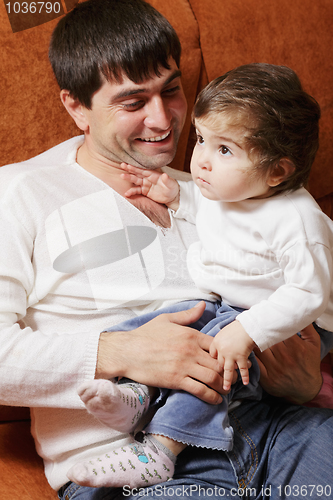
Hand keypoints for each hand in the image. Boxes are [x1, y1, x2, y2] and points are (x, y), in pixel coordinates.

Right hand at [96, 302, 226, 404]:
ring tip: (226, 390)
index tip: (227, 360)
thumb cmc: (145, 334)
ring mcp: (184, 366)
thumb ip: (187, 315)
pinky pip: (199, 389)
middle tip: (232, 377)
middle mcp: (190, 350)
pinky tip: (216, 399)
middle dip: (228, 371)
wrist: (127, 351)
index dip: (224, 354)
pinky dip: (211, 396)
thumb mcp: (167, 319)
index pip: (216, 345)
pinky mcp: (176, 380)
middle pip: (217, 363)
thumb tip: (202, 305)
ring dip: (223, 385)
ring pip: (212, 377)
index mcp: (190, 334)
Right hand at [120, 163, 179, 208]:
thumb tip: (165, 175)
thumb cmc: (172, 187)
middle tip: (123, 165)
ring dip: (129, 178)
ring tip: (122, 176)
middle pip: (138, 172)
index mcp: (154, 174)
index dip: (137, 167)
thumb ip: (167, 180)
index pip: (144, 169)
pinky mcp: (144, 191)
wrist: (172, 196)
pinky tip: (126, 193)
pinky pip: (136, 191)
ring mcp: (145, 184)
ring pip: (135, 180)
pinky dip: (131, 192)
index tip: (131, 164)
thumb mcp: (171, 184)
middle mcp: (148, 178)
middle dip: (130, 169)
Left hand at [209, 320, 254, 390]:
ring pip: (227, 370)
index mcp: (216, 341)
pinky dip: (244, 376)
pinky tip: (245, 383)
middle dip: (220, 372)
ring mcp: (231, 354)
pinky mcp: (241, 357)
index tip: (216, 366)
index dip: (214, 360)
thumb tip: (221, 349)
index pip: (211, 355)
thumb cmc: (238, 327)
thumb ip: (222, 341)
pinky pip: (242, 369)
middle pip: (218, 363)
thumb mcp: (225, 332)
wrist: (248, 325)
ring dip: (227, 380)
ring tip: (226, 389)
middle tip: (218, 381)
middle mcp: (221, 349)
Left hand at [254, 324, 321, 403]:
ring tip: (248, 335)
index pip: (279, 330)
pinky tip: (249, 350)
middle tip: (254, 324)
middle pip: (267, 338)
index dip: (271, 323)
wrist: (307, 388)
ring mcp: (275, 369)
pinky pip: (255, 363)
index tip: (267, 318)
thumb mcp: (314, 344)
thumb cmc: (309, 363)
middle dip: (261, 331)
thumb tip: (300, 314)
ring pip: (259, 349)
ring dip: (253, 342)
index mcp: (296, 347)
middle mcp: (285, 358)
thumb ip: (307, 328)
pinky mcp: (267, 378)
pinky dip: (251, 356)